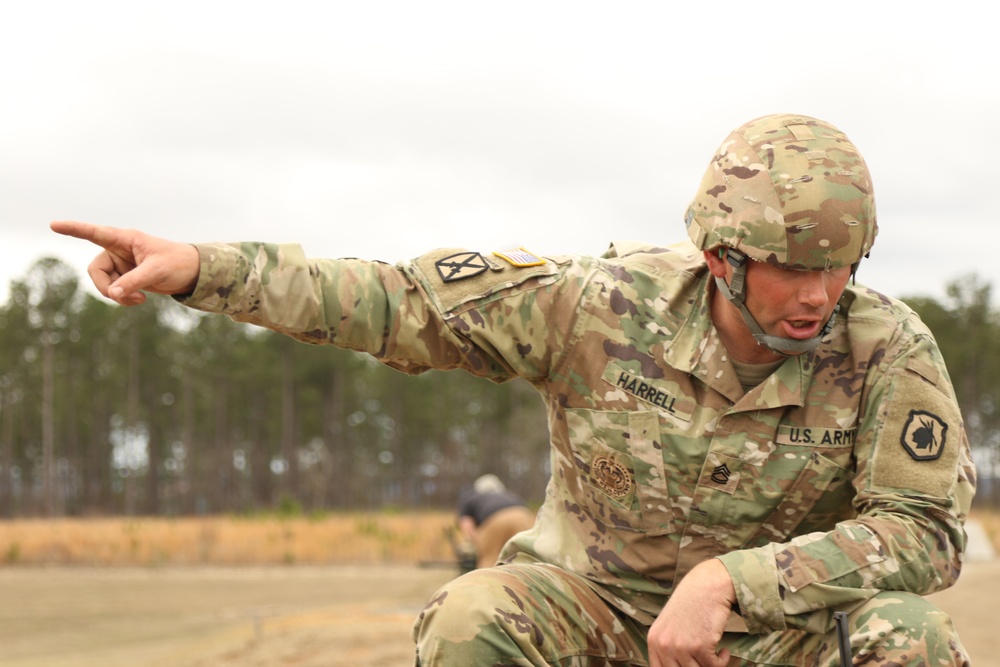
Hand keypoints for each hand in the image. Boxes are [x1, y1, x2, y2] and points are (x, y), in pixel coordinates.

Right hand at [50, 221, 200, 305]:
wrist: (193, 273)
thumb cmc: (178, 263)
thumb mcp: (156, 271)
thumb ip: (133, 281)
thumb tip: (113, 294)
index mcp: (126, 239)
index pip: (95, 233)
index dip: (74, 229)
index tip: (54, 224)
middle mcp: (119, 250)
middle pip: (96, 270)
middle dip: (107, 287)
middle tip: (125, 296)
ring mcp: (121, 264)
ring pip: (104, 283)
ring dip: (117, 295)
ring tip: (139, 299)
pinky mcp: (126, 277)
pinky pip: (114, 290)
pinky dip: (123, 298)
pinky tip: (140, 300)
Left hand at [647, 558, 736, 666]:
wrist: (708, 585)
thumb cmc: (691, 603)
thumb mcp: (669, 625)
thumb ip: (668, 647)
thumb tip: (677, 666)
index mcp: (653, 640)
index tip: (690, 665)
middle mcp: (664, 645)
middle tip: (706, 660)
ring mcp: (680, 647)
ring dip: (710, 665)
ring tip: (715, 655)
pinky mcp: (699, 647)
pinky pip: (714, 666)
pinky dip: (722, 661)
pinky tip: (724, 650)